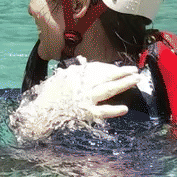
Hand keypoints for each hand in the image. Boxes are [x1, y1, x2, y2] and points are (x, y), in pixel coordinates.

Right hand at [10, 58, 140, 140]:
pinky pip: (102, 112)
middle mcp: (82, 84)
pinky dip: (113, 110)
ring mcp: (85, 99)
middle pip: (106, 75)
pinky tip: (124, 108)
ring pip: (108, 89)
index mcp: (75, 74)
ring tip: (135, 80)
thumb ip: (74, 70)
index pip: (97, 68)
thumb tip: (85, 63)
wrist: (41, 114)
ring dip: (123, 84)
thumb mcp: (60, 77)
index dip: (109, 68)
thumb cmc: (49, 95)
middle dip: (121, 72)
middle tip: (134, 69)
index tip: (119, 69)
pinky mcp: (86, 113)